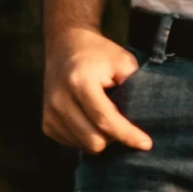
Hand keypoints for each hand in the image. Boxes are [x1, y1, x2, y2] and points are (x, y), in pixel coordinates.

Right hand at [43, 27, 152, 153]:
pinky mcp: (46, 123)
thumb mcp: (123, 61)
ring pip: (85, 146)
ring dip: (101, 138)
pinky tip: (90, 119)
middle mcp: (60, 100)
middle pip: (95, 140)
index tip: (146, 144)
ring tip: (105, 116)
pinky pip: (74, 144)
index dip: (127, 135)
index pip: (105, 119)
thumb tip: (143, 119)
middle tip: (122, 121)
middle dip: (114, 138)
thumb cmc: (100, 54)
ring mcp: (50, 113)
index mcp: (79, 82)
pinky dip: (87, 137)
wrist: (66, 45)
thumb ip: (134, 88)